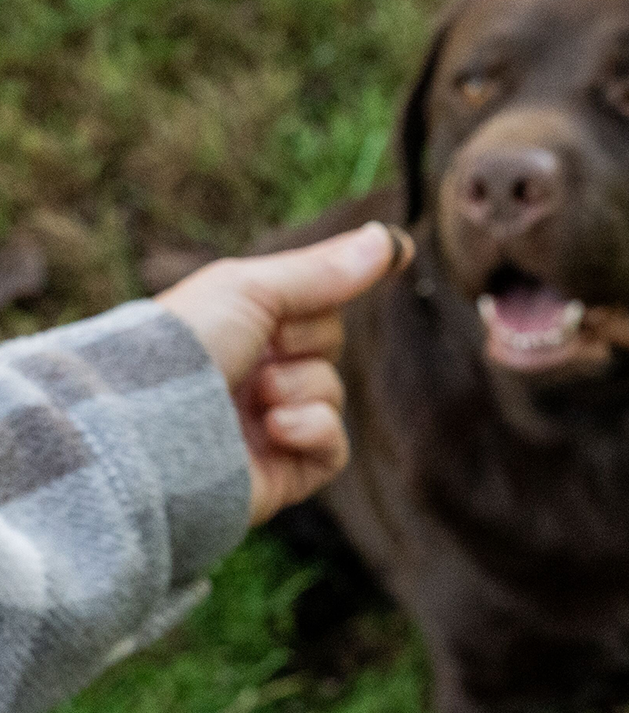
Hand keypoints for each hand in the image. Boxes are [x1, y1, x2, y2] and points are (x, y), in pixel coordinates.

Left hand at [155, 222, 412, 524]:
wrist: (150, 428)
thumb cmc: (184, 347)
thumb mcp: (252, 290)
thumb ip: (323, 271)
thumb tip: (391, 239)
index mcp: (235, 330)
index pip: (314, 308)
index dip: (321, 298)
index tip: (394, 258)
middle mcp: (249, 376)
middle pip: (328, 350)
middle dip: (305, 346)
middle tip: (261, 352)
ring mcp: (266, 426)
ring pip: (332, 395)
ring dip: (300, 390)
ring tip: (254, 401)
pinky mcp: (282, 473)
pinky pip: (334, 448)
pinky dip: (312, 432)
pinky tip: (275, 431)